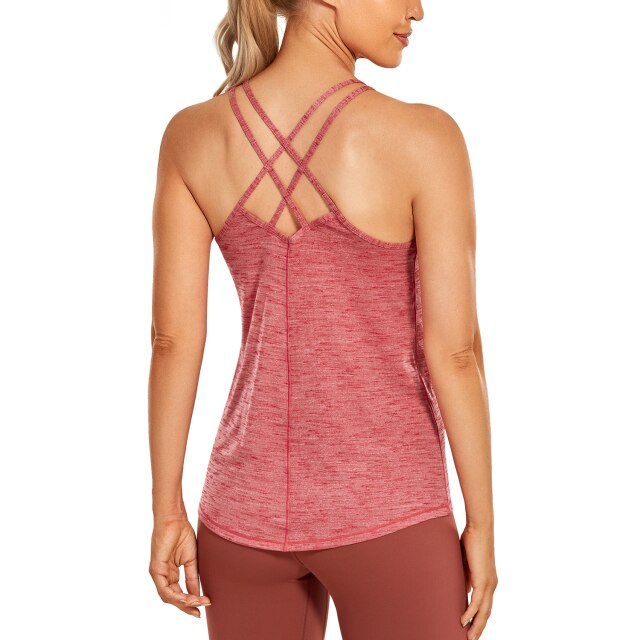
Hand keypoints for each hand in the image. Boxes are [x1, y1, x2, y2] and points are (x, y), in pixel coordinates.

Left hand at [149, 514, 211, 617]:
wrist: (175, 520)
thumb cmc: (182, 535)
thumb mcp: (191, 560)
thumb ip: (192, 578)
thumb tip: (197, 594)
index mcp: (171, 574)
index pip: (179, 594)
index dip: (191, 601)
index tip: (205, 604)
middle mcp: (163, 576)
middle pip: (173, 598)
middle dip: (187, 606)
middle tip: (200, 610)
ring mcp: (158, 574)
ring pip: (169, 597)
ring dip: (184, 602)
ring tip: (198, 602)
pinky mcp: (156, 569)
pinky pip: (164, 589)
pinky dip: (176, 596)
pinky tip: (187, 597)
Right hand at [459, 522, 497, 639]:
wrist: (480, 529)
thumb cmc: (472, 541)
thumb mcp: (467, 563)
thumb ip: (467, 577)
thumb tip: (465, 589)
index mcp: (488, 581)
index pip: (485, 605)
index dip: (479, 618)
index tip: (471, 628)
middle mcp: (491, 585)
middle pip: (486, 613)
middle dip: (479, 627)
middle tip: (471, 639)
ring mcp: (489, 583)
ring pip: (484, 611)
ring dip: (476, 625)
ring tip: (468, 637)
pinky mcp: (483, 579)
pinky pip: (477, 601)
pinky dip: (470, 613)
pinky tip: (463, 620)